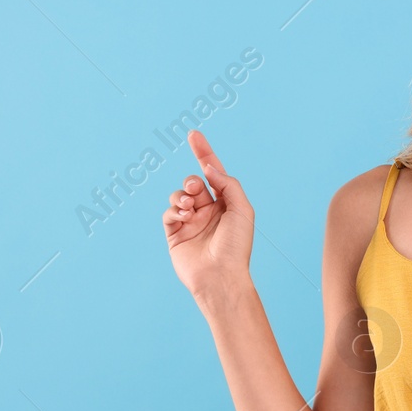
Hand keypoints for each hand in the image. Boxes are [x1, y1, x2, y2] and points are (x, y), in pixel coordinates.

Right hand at [163, 129, 255, 300]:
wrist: (220, 275)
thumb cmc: (236, 245)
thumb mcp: (242, 209)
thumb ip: (228, 184)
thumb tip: (209, 169)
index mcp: (226, 204)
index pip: (213, 173)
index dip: (203, 153)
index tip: (194, 134)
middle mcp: (208, 211)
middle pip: (194, 182)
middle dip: (193, 182)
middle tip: (197, 191)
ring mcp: (191, 222)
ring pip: (179, 196)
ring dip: (182, 196)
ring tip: (190, 206)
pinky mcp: (175, 234)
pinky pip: (169, 213)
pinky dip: (174, 210)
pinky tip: (184, 217)